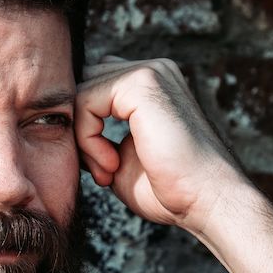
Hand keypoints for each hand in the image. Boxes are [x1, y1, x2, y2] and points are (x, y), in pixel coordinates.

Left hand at [75, 56, 245, 233]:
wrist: (208, 201)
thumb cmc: (171, 189)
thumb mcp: (122, 158)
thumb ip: (97, 136)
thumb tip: (65, 129)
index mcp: (151, 86)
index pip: (95, 87)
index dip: (86, 128)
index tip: (103, 169)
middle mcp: (153, 71)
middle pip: (84, 84)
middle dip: (81, 129)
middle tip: (103, 170)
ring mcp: (149, 72)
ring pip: (81, 92)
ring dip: (84, 138)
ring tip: (108, 170)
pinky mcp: (142, 83)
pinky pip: (86, 100)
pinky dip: (88, 138)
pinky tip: (112, 164)